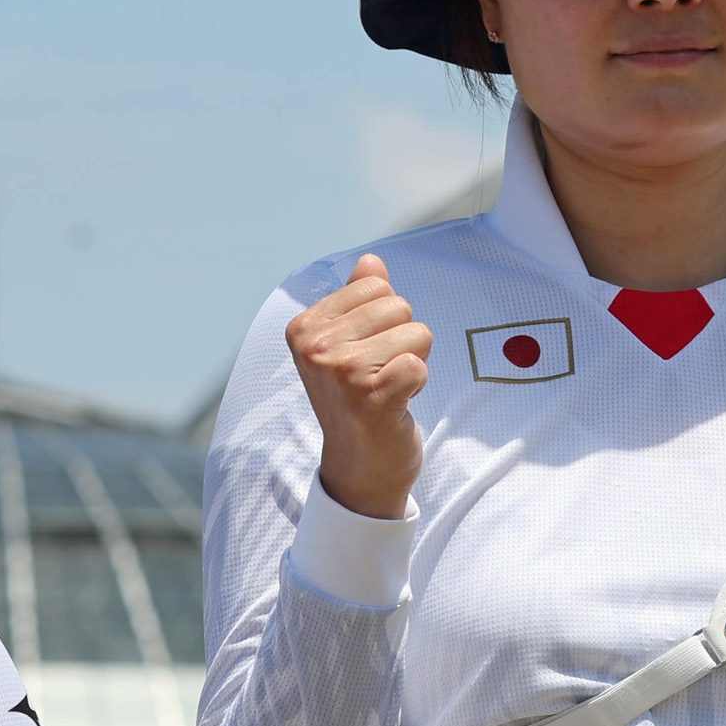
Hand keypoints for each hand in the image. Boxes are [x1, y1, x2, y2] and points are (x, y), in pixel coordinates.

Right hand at [284, 255, 430, 519]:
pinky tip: (396, 404)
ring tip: (387, 389)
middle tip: (380, 376)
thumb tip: (371, 261)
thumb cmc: (358, 399)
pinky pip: (420, 365)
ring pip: (417, 334)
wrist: (359, 465)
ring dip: (412, 363)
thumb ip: (359, 300)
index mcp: (305, 327)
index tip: (367, 355)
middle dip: (402, 340)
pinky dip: (417, 385)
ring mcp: (341, 372)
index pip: (377, 286)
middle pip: (399, 306)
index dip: (385, 320)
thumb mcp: (350, 345)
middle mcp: (316, 347)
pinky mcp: (370, 398)